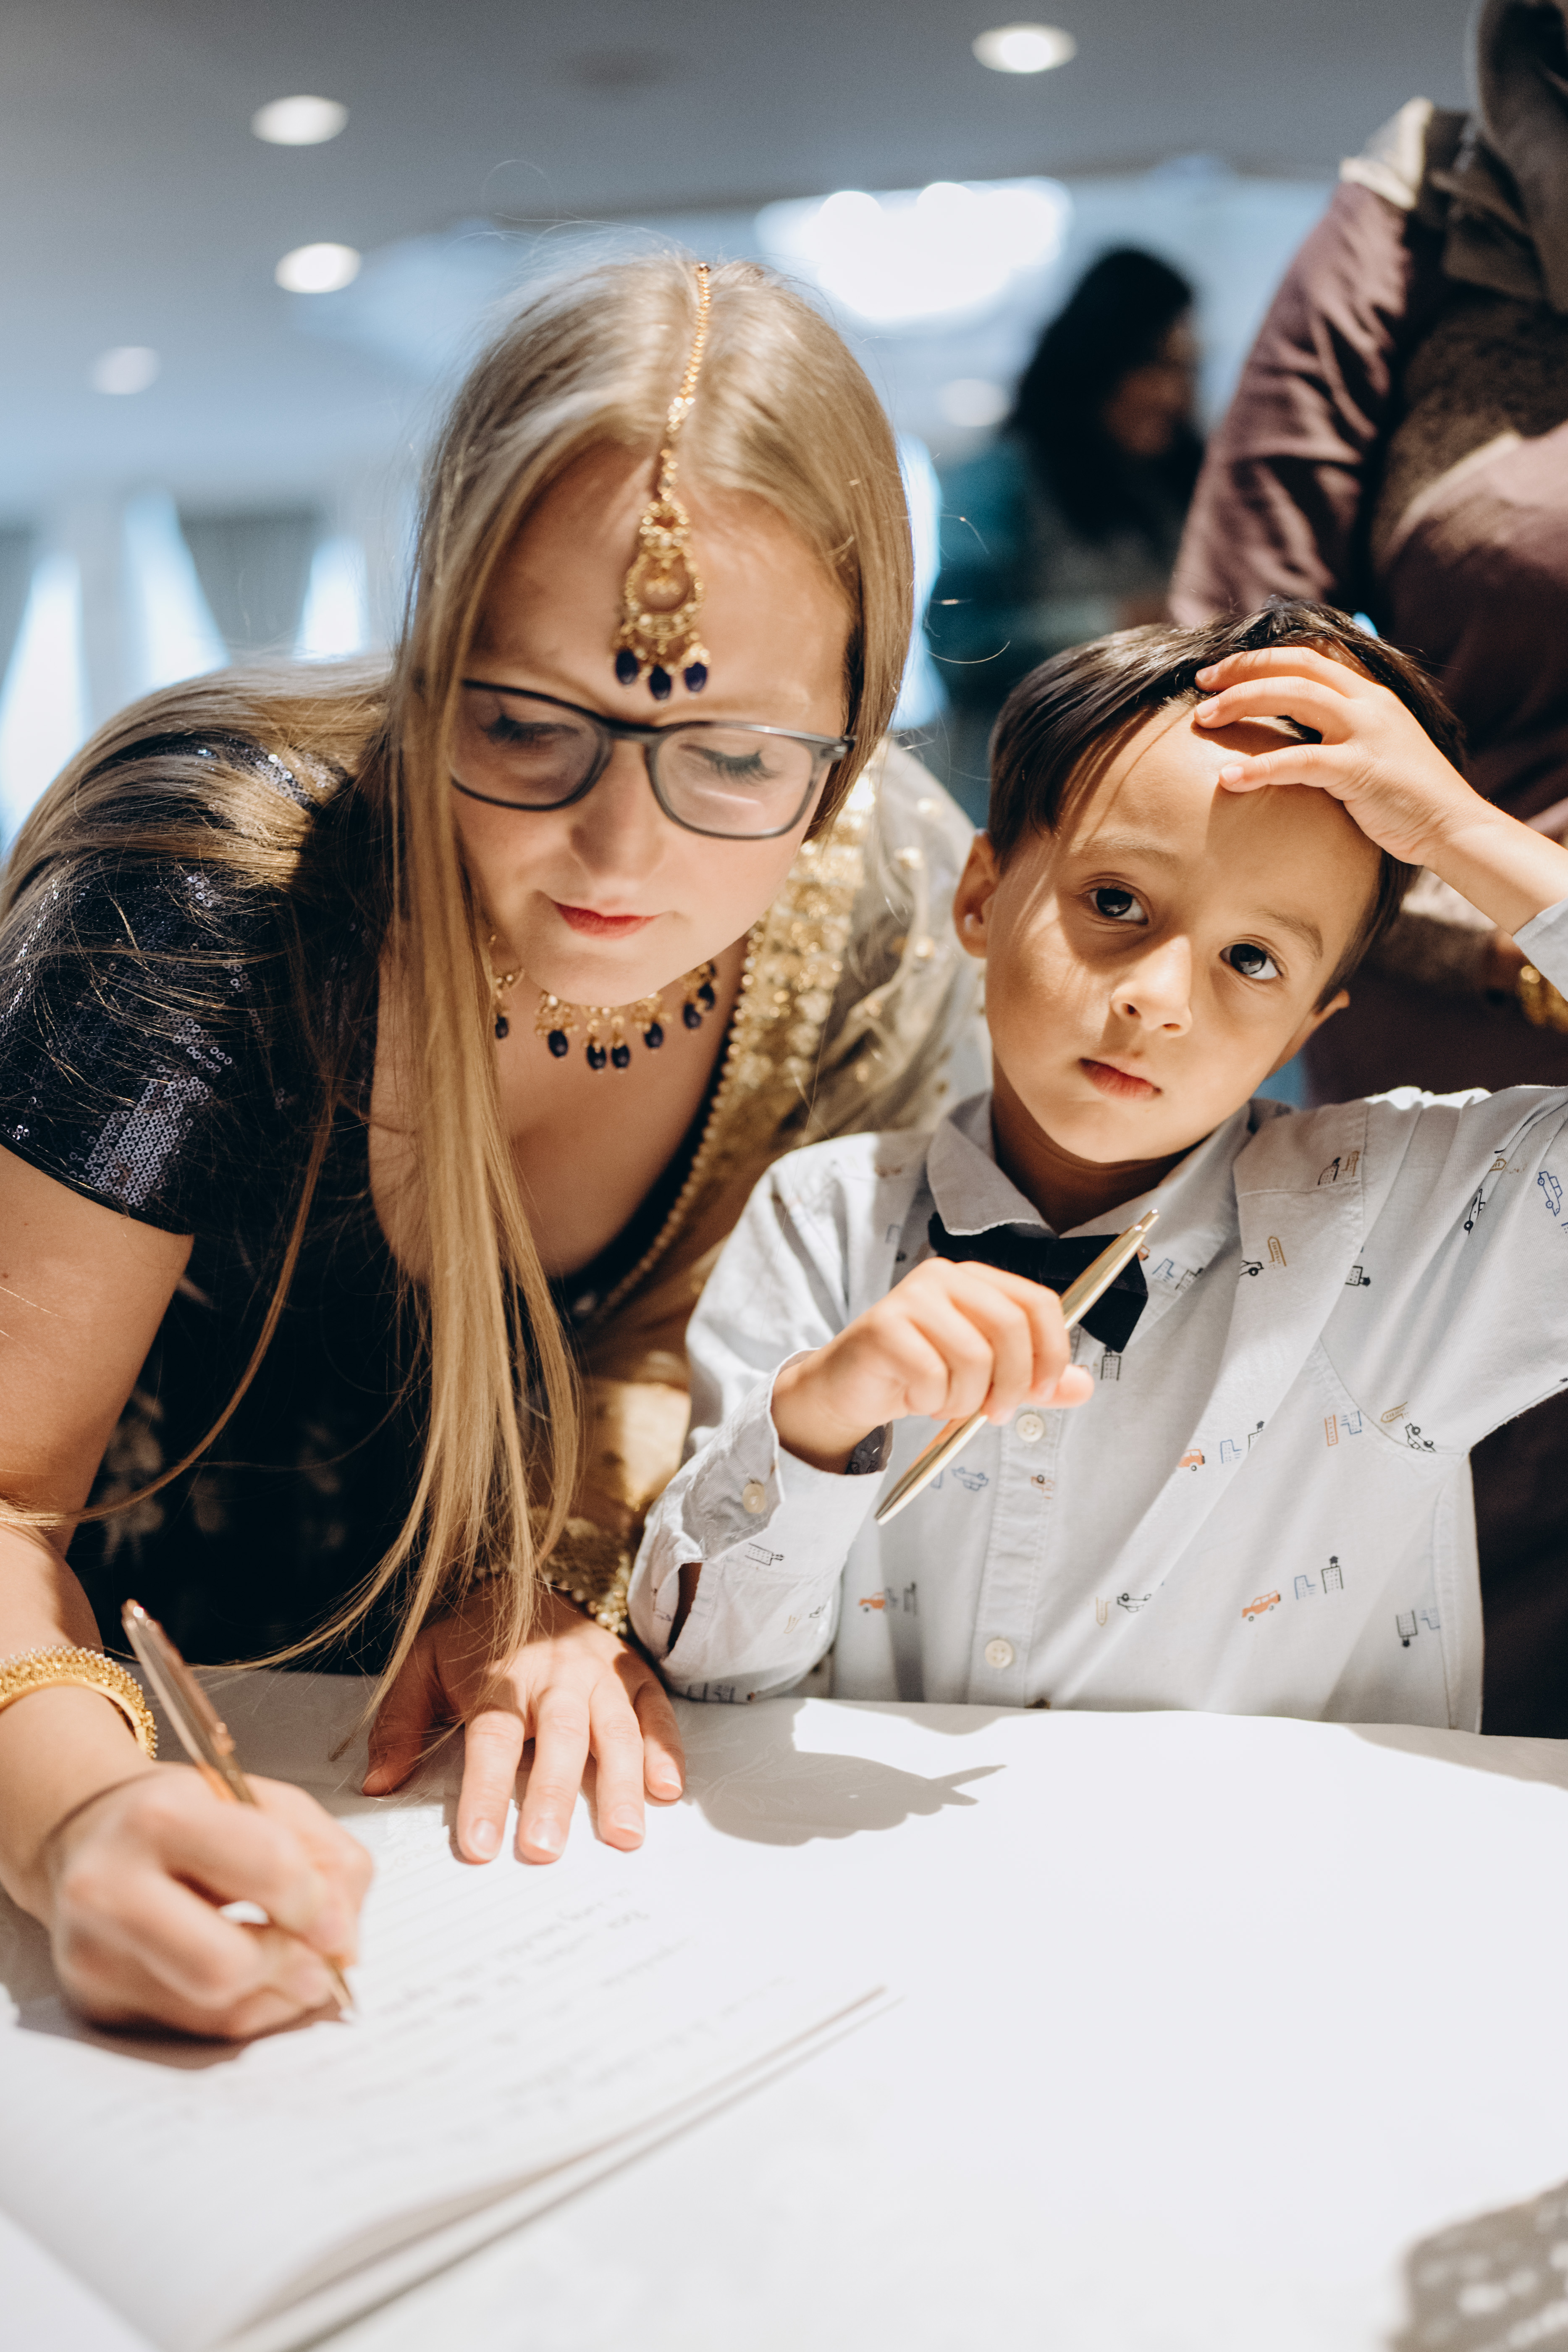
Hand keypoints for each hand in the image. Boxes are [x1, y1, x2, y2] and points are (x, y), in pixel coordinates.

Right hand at [45, 1766, 370, 2038]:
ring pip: (214, 2009)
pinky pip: (196, 2030)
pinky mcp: (99, 2004)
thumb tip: (343, 1944)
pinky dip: (245, 2011)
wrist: (93, 1836)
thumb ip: (328, 1859)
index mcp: (160, 1817)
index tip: (335, 1920)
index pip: (267, 1867)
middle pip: (223, 1964)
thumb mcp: (267, 1802)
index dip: (318, 1903)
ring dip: (277, 1995)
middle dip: (290, 1966)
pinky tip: (253, 1979)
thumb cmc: (189, 1817)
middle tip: (318, 1959)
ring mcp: (96, 1954)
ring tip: (292, 1964)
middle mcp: (111, 1888)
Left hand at [364, 1585, 684, 1865]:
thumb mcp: (420, 1667)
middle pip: (558, 1736)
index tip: (479, 1844)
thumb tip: (378, 1784)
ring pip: (614, 1726)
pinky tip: (667, 1788)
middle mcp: (553, 1676)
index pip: (490, 1740)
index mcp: (498, 1678)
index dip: (485, 1792)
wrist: (527, 1580)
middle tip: (548, 1847)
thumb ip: (399, 1725)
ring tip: (623, 1833)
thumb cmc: (473, 1640)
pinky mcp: (631, 1672)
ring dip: (621, 1781)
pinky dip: (665, 1747)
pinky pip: (655, 1709)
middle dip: (554, 1794)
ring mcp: (597, 1673)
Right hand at [772, 1257, 1093, 1474]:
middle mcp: (944, 1277)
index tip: (1043, 1391)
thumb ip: (1035, 1381)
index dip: (1052, 1351)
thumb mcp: (987, 1380)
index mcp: (976, 1281)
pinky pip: (932, 1375)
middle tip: (996, 1413)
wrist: (850, 1390)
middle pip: (1010, 1326)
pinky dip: (933, 1402)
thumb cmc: (920, 1378)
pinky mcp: (882, 1326)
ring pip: (973, 1356)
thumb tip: (1083, 1386)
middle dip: (1013, 1382)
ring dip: (966, 1398)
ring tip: (946, 1404)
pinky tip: (917, 1400)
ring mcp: (911, 1297)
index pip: (1038, 1302)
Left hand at [1192, 645, 1567, 936]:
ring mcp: (1365, 732)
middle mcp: (1367, 703)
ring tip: (1203, 721)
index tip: (1221, 671)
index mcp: (1370, 694)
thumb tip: (1296, 736)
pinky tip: (1228, 779)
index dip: (1262, 657)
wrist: (1452, 825)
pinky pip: (1298, 761)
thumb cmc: (1406, 795)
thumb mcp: (1374, 749)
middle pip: (1294, 666)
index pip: (1310, 654)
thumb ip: (1340, 732)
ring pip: (1293, 696)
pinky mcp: (1360, 770)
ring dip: (1241, 703)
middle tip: (1201, 686)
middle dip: (1242, 670)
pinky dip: (1259, 767)